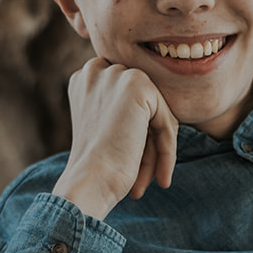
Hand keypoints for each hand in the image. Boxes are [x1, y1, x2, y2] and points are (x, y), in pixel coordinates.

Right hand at [51, 57, 177, 218]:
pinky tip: (161, 177)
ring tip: (154, 182)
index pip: (128, 103)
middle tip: (145, 180)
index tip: (133, 166)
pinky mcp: (136, 83)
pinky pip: (167, 120)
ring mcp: (115, 74)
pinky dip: (167, 150)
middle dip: (149, 143)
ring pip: (157, 114)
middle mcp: (95, 70)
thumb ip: (125, 112)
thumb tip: (158, 111)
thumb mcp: (105, 131)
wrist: (88, 182)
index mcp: (84, 80)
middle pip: (143, 107)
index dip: (136, 136)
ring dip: (158, 151)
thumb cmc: (94, 168)